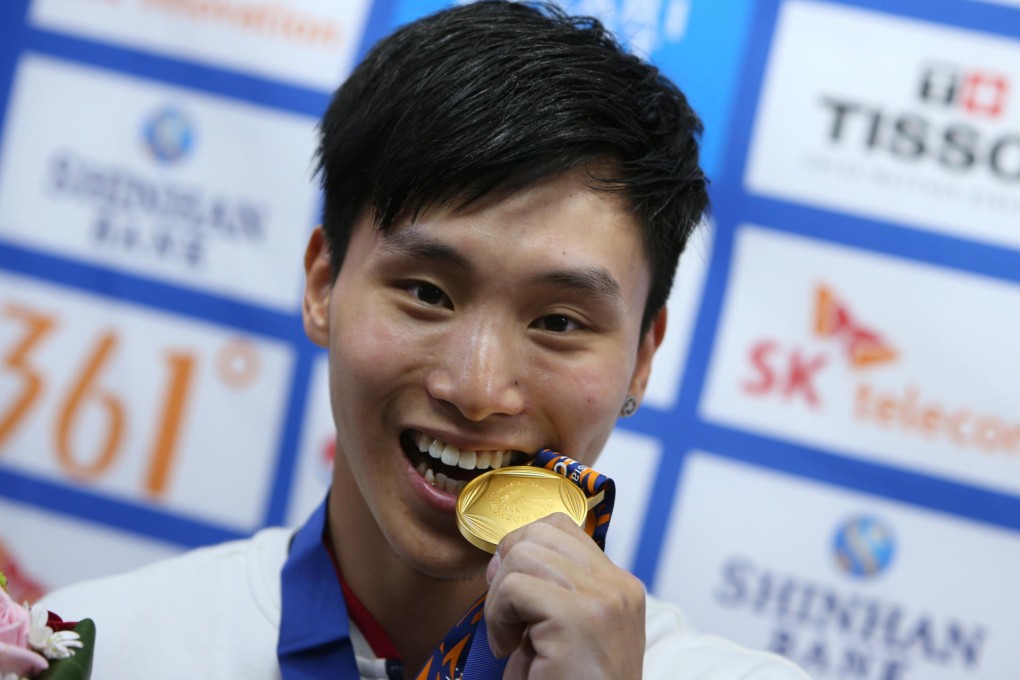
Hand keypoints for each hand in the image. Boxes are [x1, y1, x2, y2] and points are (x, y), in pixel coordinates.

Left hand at [484, 513, 645, 679]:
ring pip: (522, 556)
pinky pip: (514, 588)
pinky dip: (498, 618)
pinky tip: (508, 649)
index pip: (561, 527)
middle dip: (507, 569)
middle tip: (506, 615)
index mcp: (620, 587)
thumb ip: (551, 589)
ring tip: (509, 638)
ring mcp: (603, 600)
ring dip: (500, 599)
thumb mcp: (566, 633)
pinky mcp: (578, 618)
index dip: (522, 546)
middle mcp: (618, 587)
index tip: (510, 589)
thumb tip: (505, 552)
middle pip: (538, 533)